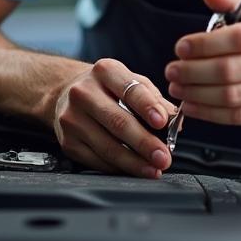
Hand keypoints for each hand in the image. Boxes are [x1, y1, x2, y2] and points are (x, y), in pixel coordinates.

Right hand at [51, 58, 176, 177]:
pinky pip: (96, 160)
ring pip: (107, 146)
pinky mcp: (67, 142)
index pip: (129, 89)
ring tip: (154, 169)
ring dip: (134, 162)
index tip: (163, 122)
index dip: (147, 107)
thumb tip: (174, 121)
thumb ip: (154, 99)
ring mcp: (72, 118)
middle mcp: (83, 92)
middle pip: (117, 122)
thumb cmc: (108, 88)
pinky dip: (118, 167)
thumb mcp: (131, 81)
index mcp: (105, 71)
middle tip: (164, 157)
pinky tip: (134, 169)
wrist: (66, 93)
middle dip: (144, 143)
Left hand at [165, 0, 240, 125]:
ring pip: (234, 98)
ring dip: (198, 95)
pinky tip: (194, 105)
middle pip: (233, 71)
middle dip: (194, 72)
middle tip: (172, 70)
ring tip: (178, 88)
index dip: (205, 45)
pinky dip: (212, 114)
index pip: (240, 38)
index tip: (181, 47)